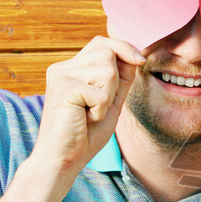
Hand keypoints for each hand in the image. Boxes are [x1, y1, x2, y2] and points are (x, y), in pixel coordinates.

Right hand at [32, 36, 144, 176]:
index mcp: (73, 67)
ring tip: (90, 112)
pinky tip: (85, 119)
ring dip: (107, 97)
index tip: (140, 61)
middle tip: (98, 104)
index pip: (102, 43)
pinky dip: (100, 110)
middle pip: (108, 52)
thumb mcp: (111, 99)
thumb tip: (136, 55)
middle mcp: (63, 67)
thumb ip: (121, 77)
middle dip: (115, 81)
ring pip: (108, 71)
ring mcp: (60, 75)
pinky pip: (102, 93)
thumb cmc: (86, 132)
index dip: (124, 48)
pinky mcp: (63, 87)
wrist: (64, 158)